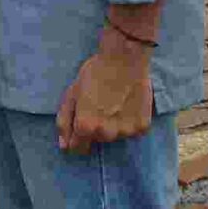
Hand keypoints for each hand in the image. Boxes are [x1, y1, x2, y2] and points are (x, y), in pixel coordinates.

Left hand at [56, 29, 154, 153]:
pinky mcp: (142, 127)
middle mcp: (106, 134)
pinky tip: (128, 105)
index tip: (82, 124)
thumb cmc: (94, 73)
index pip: (78, 149)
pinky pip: (132, 132)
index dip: (77, 138)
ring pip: (115, 136)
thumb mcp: (71, 94)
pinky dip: (129, 122)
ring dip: (113, 126)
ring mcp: (126, 132)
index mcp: (86, 127)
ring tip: (115, 104)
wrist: (125, 59)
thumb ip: (65, 121)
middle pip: (97, 140)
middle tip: (100, 106)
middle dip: (95, 128)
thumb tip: (64, 146)